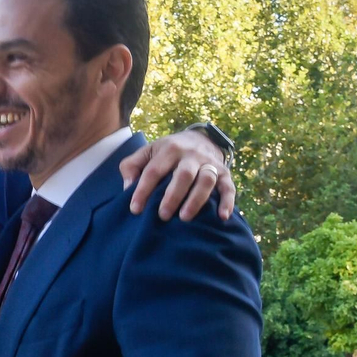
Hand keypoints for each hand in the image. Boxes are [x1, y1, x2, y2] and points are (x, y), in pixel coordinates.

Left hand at [118, 129, 235, 221]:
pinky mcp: (224, 173)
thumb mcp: (148, 152)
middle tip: (162, 216)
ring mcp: (209, 163)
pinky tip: (222, 217)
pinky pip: (229, 187)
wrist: (200, 138)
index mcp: (169, 149)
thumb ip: (132, 166)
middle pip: (183, 175)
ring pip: (206, 180)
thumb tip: (127, 187)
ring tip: (185, 218)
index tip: (135, 209)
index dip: (143, 190)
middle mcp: (191, 155)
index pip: (154, 170)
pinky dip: (227, 201)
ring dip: (196, 199)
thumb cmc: (167, 152)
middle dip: (173, 196)